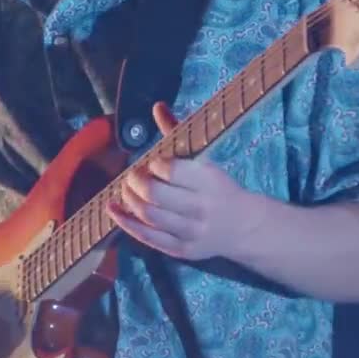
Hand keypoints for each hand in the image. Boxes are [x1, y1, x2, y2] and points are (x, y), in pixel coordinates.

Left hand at [107, 102, 267, 260]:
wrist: (244, 226)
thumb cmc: (219, 188)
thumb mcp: (205, 161)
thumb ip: (178, 134)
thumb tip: (157, 107)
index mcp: (209, 181)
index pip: (170, 170)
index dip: (154, 165)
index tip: (152, 163)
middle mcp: (201, 208)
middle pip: (155, 194)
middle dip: (135, 182)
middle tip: (132, 176)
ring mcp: (191, 231)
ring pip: (148, 215)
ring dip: (129, 200)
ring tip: (126, 190)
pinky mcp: (182, 249)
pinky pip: (147, 237)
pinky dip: (125, 223)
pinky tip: (115, 210)